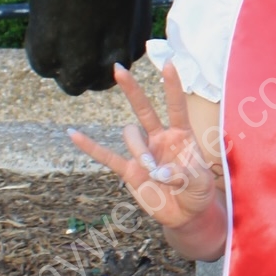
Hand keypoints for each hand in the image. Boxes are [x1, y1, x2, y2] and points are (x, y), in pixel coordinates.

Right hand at [68, 62, 219, 231]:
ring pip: (131, 138)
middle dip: (133, 90)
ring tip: (153, 173)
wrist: (186, 213)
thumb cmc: (199, 192)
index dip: (172, 86)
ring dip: (140, 152)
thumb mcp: (202, 183)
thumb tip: (160, 172)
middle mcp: (160, 138)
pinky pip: (108, 157)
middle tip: (119, 69)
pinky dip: (90, 147)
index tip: (169, 62)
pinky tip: (73, 134)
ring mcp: (143, 153)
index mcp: (182, 135)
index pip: (176, 106)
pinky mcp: (130, 171)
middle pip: (144, 109)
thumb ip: (185, 175)